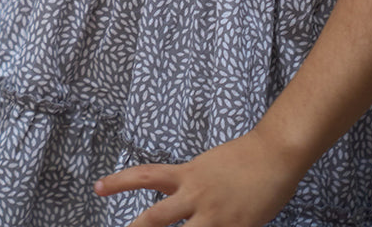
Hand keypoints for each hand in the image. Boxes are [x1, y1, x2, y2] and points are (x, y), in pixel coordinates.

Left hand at [94, 131, 298, 226]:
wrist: (274, 153)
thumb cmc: (244, 158)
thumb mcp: (208, 167)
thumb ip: (191, 185)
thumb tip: (180, 202)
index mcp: (187, 175)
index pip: (145, 176)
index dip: (119, 182)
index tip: (97, 188)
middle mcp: (195, 194)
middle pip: (156, 218)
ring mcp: (215, 215)